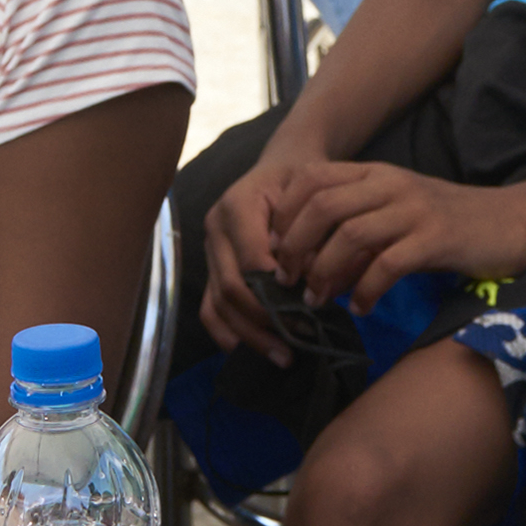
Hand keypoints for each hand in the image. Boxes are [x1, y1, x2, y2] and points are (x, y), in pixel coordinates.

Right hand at [200, 157, 320, 359]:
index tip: (309, 312)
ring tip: (283, 356)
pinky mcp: (211, 268)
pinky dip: (226, 332)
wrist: (283, 168)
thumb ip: (313, 238)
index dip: (277, 290)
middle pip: (231, 286)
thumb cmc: (304, 180)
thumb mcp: (316, 196)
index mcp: (238, 204)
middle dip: (264, 321)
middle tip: (297, 345)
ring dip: (249, 335)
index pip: (252, 259)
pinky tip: (249, 351)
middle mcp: (215, 228)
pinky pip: (209, 307)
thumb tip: (311, 287)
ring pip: (218, 301)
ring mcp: (210, 250)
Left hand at [275, 161, 523, 308]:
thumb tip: (306, 263)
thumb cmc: (447, 223)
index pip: (310, 179)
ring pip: (350, 235)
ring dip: (325, 272)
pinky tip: (360, 307)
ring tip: (317, 299)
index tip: (272, 249)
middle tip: (286, 281)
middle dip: (294, 247)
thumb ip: (355, 223)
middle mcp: (390, 184)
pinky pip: (387, 265)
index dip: (283, 214)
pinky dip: (365, 290)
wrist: (514, 220)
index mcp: (374, 173)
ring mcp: (414, 210)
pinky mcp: (437, 239)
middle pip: (322, 206)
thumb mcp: (396, 209)